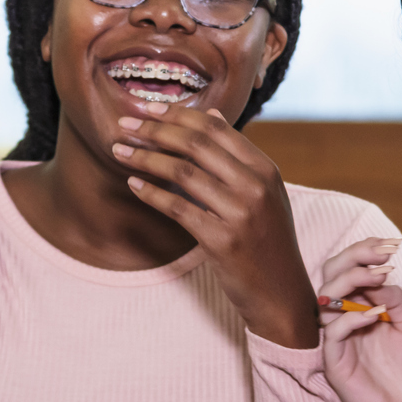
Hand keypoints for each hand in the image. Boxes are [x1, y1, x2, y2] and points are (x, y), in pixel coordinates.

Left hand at [114, 103, 316, 347]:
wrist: (281, 293)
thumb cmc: (268, 242)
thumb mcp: (266, 194)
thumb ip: (239, 156)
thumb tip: (212, 115)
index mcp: (266, 170)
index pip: (216, 129)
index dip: (178, 115)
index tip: (149, 108)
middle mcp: (256, 187)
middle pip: (196, 144)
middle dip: (154, 130)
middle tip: (124, 124)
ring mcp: (240, 214)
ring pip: (183, 173)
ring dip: (145, 158)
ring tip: (120, 151)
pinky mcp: (221, 241)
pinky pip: (177, 209)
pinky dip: (151, 194)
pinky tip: (133, 185)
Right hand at [319, 237, 401, 401]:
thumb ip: (396, 299)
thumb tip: (380, 275)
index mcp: (360, 306)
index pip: (348, 268)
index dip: (364, 252)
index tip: (390, 246)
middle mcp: (344, 319)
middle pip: (329, 276)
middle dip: (353, 258)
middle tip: (381, 256)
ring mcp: (336, 340)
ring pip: (324, 299)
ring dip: (351, 282)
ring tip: (379, 277)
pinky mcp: (334, 363)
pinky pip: (332, 334)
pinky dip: (352, 319)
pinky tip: (377, 315)